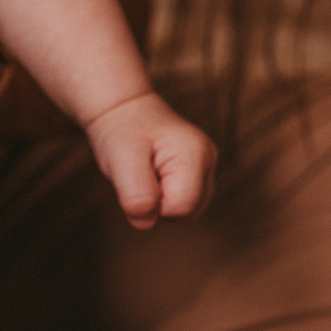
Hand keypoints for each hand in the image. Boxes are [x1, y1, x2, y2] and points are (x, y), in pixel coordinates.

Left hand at [84, 92, 216, 228]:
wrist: (121, 108)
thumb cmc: (121, 130)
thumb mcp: (121, 159)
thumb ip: (136, 195)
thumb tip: (145, 222)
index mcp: (195, 154)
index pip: (181, 207)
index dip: (152, 202)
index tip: (136, 175)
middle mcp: (209, 159)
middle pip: (188, 213)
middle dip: (157, 203)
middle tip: (139, 172)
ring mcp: (206, 166)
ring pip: (187, 211)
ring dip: (160, 200)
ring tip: (146, 171)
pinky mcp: (198, 172)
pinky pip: (182, 202)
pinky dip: (163, 195)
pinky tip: (152, 174)